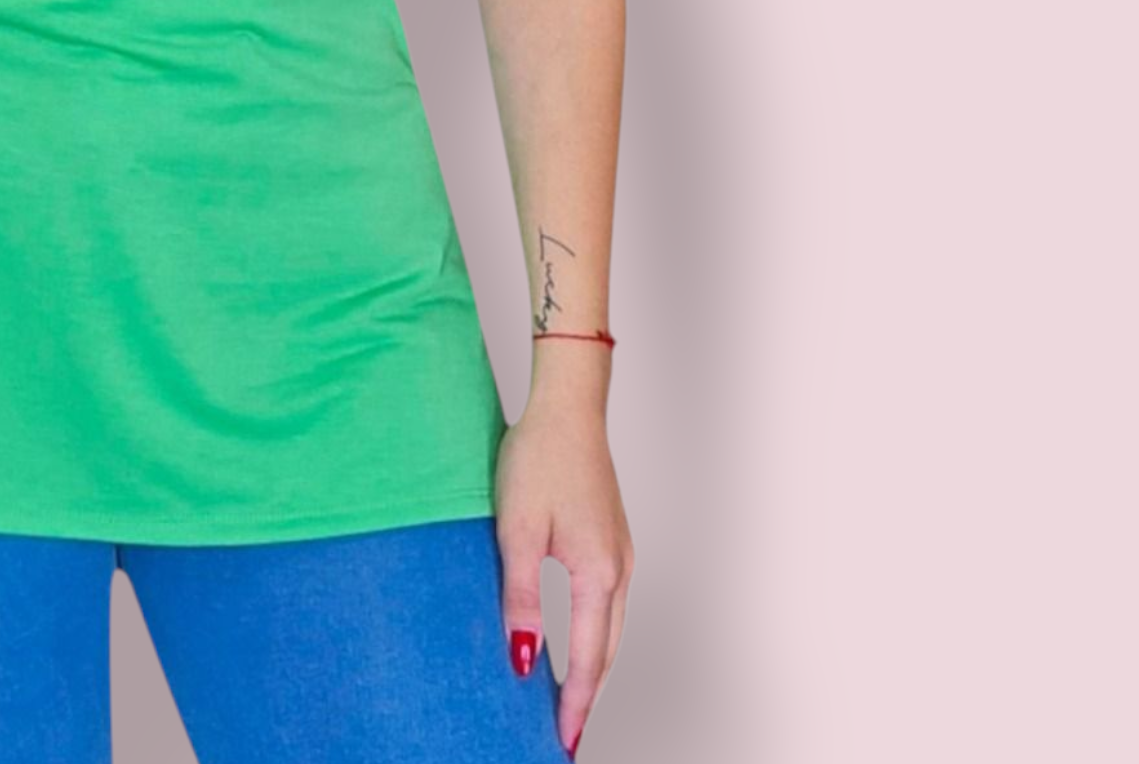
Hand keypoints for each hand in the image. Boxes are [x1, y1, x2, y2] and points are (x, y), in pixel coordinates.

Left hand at [493, 390, 633, 755]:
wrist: (568, 407)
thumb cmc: (539, 460)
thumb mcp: (517, 530)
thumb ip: (520, 596)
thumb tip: (524, 658)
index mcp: (598, 575)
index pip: (587, 659)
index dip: (574, 703)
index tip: (564, 740)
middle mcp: (619, 570)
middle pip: (607, 652)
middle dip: (588, 695)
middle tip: (568, 733)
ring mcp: (621, 553)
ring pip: (610, 627)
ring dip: (593, 666)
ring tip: (569, 698)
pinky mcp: (612, 538)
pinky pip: (608, 602)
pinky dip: (595, 633)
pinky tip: (576, 639)